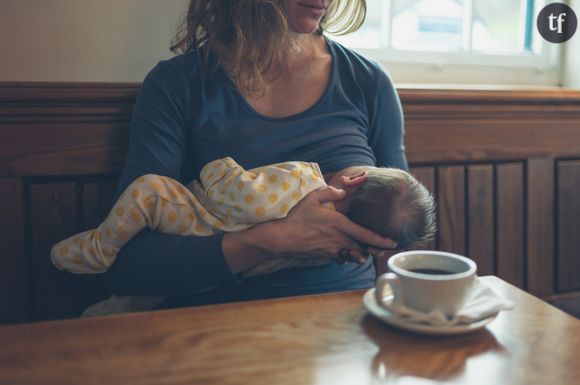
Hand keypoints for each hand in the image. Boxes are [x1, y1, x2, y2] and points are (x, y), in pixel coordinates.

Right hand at [266, 186, 396, 263]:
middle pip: (363, 248)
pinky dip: (344, 255)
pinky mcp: (325, 257)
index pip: (366, 234)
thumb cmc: (297, 217)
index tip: (392, 242)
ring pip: (353, 255)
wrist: (282, 238)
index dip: (381, 240)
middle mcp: (339, 239)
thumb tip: (343, 190)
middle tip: (380, 248)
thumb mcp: (312, 198)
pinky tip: (342, 250)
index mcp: (339, 224)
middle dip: (372, 249)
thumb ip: (330, 192)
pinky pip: (340, 258)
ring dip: (358, 253)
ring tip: (362, 251)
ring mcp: (332, 250)